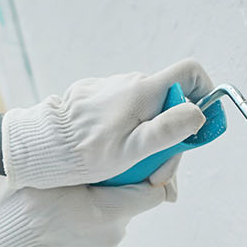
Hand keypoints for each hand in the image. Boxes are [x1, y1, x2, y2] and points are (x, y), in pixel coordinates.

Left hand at [0, 58, 212, 188]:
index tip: (198, 125)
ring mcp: (112, 88)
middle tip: (159, 173)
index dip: (205, 94)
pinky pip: (124, 113)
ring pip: (146, 112)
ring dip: (148, 141)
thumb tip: (197, 114)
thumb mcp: (133, 149)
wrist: (41, 146)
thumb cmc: (86, 152)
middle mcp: (130, 82)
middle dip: (172, 137)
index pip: (191, 73)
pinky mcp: (96, 98)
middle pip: (169, 103)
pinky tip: (112, 156)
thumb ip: (168, 130)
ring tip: (132, 169)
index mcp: (144, 90)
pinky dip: (127, 134)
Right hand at [0, 181, 169, 246]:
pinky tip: (55, 229)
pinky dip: (79, 236)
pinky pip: (90, 246)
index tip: (142, 169)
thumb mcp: (61, 176)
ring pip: (108, 228)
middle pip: (127, 209)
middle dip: (112, 197)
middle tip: (82, 188)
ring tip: (62, 210)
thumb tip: (121, 159)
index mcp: (112, 210)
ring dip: (94, 217)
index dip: (152, 178)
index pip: (155, 193)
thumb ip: (97, 169)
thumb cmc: (28, 207)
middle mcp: (112, 237)